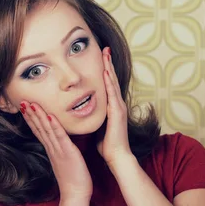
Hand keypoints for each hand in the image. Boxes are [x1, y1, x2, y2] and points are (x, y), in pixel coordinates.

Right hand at [21, 101, 91, 200]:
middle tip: (22, 101)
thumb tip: (60, 145)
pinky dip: (55, 126)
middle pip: (39, 129)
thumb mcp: (65, 162)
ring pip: (47, 130)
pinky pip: (60, 137)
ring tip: (31, 104)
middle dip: (31, 114)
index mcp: (52, 150)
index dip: (32, 119)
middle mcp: (52, 149)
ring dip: (39, 116)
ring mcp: (58, 151)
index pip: (39, 132)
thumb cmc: (73, 180)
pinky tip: (50, 116)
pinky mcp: (67, 153)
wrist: (75, 195)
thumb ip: (61, 152)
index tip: (25, 107)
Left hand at [96, 47, 132, 165]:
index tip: (101, 58)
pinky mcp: (117, 113)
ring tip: (106, 54)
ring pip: (113, 84)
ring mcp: (118, 108)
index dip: (105, 71)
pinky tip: (106, 72)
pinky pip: (113, 94)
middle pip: (112, 80)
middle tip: (105, 49)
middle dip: (108, 64)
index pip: (108, 85)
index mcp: (112, 107)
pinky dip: (110, 83)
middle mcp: (117, 105)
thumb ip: (95, 116)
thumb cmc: (107, 144)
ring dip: (109, 68)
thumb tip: (85, 112)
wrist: (117, 156)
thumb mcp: (98, 125)